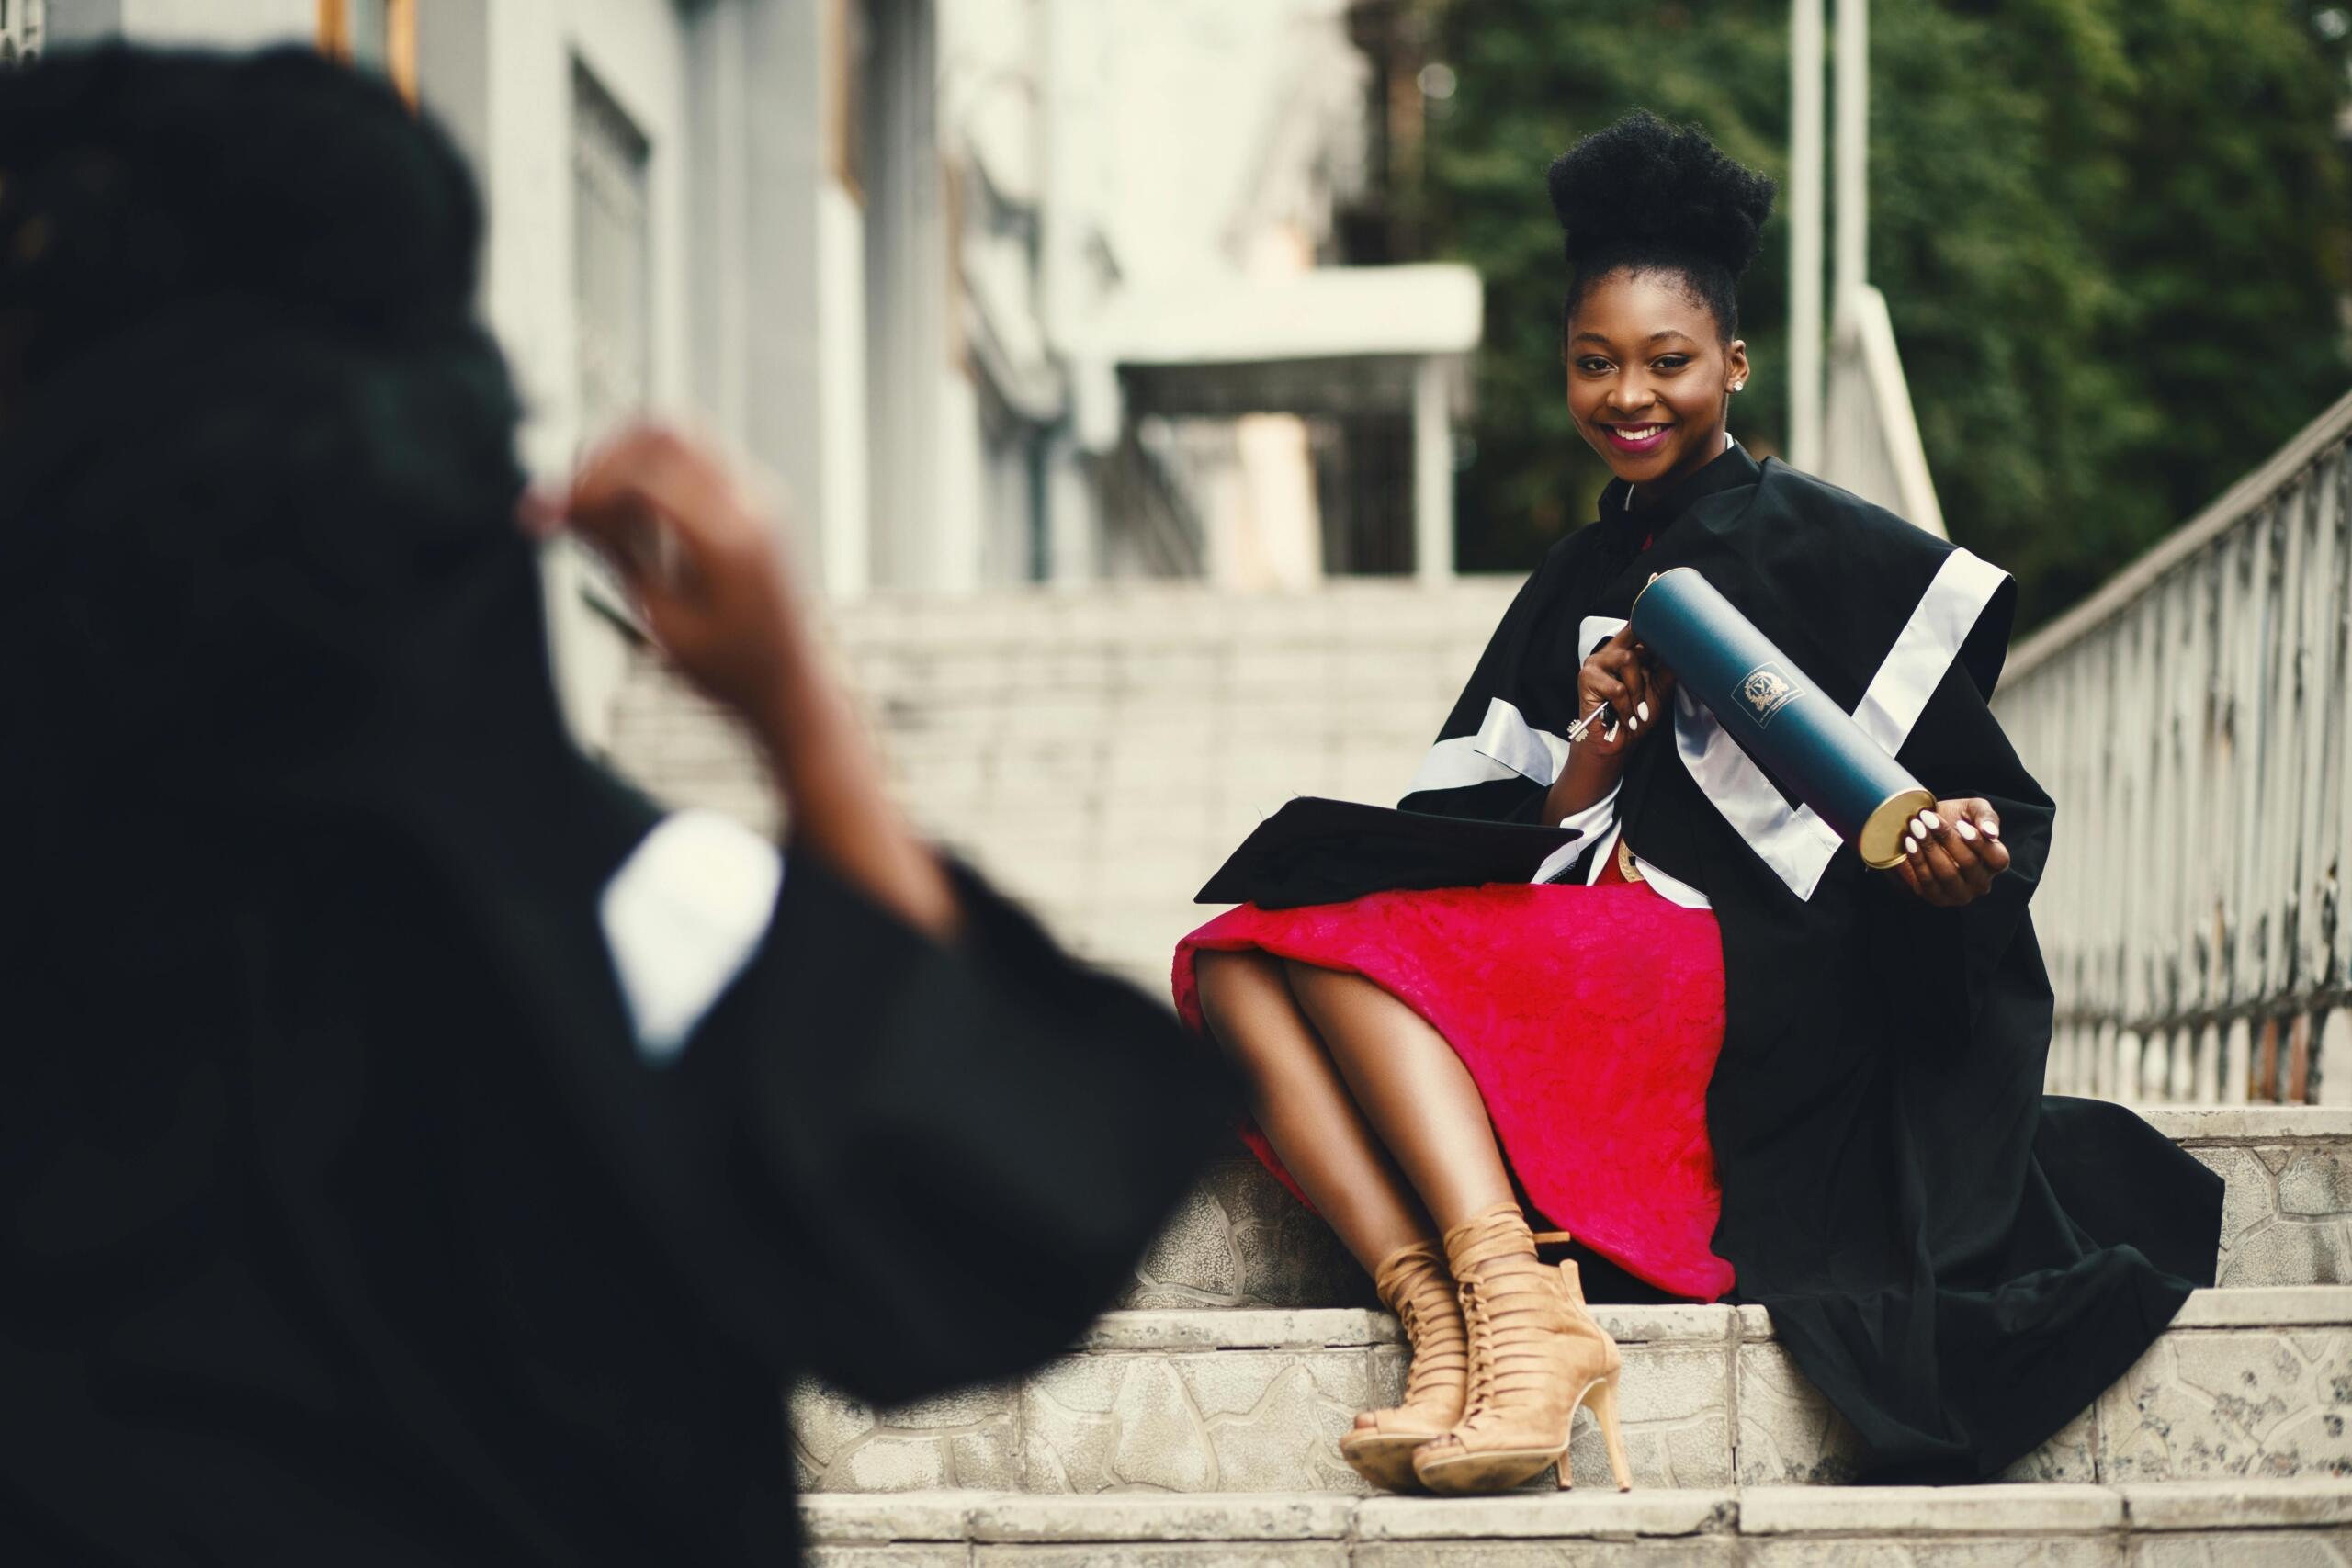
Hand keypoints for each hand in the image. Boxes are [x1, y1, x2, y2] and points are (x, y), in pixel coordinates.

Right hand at [527, 426, 803, 723]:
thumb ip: (617, 552)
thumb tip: (561, 502)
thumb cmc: (730, 670)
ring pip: (680, 435)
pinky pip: (696, 458)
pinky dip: (651, 471)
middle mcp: (753, 505)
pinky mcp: (755, 500)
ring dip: (625, 458)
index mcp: (730, 542)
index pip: (643, 475)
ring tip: (591, 509)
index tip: (539, 516)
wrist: (795, 686)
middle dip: (601, 457)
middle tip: (565, 502)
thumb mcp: (662, 618)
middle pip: (662, 433)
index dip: (582, 486)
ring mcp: (760, 497)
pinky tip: (627, 520)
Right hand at [1575, 624, 1676, 759]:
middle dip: (1651, 654)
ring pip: (1628, 660)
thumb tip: (1685, 647)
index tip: (1675, 630)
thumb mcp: (1659, 688)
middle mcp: (1610, 651)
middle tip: (1656, 677)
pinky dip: (1626, 706)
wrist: (1617, 744)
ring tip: (1639, 710)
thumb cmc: (1635, 717)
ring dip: (1638, 690)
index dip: (1655, 625)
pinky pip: (1617, 687)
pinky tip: (1628, 717)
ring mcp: (1596, 662)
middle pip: (1636, 633)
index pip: (1640, 626)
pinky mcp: (1586, 678)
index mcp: (1625, 650)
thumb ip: (1667, 666)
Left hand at [1888, 798, 2011, 906]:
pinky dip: (1917, 861)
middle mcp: (1981, 883)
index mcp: (1996, 863)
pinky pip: (1926, 882)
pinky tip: (1909, 842)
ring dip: (1929, 849)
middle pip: (1969, 864)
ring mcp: (1959, 894)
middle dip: (1947, 838)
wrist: (1926, 827)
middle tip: (1927, 818)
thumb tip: (1991, 833)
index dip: (1980, 843)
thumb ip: (1987, 817)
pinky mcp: (1936, 898)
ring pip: (1947, 874)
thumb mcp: (1974, 809)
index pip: (1998, 859)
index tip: (1960, 825)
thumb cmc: (1956, 818)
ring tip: (1916, 828)